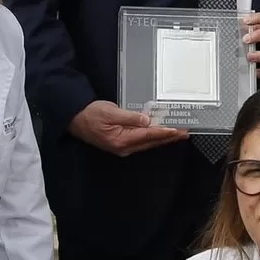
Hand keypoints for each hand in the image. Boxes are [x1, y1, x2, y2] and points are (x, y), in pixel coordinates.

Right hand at [68, 100, 188, 155]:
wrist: (75, 119)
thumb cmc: (91, 114)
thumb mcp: (111, 112)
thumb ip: (130, 117)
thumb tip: (147, 121)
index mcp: (121, 140)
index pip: (148, 136)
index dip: (164, 132)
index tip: (178, 131)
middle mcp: (124, 147)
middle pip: (151, 142)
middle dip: (168, 137)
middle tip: (185, 132)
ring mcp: (122, 147)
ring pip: (147, 143)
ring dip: (162, 138)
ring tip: (176, 133)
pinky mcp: (121, 143)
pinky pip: (141, 141)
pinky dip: (152, 137)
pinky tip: (160, 133)